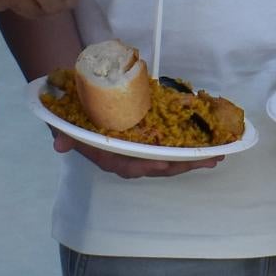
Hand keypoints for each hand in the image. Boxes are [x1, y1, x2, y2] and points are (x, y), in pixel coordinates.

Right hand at [48, 133, 216, 178]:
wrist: (77, 109)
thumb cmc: (76, 118)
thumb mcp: (67, 125)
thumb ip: (66, 135)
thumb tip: (59, 143)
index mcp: (111, 158)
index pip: (132, 166)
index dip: (149, 165)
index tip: (165, 162)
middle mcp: (128, 160)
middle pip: (159, 166)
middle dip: (184, 165)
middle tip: (208, 160)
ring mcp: (141, 153)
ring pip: (170, 161)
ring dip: (193, 160)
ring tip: (217, 156)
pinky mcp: (151, 144)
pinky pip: (173, 150)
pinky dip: (191, 150)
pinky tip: (210, 147)